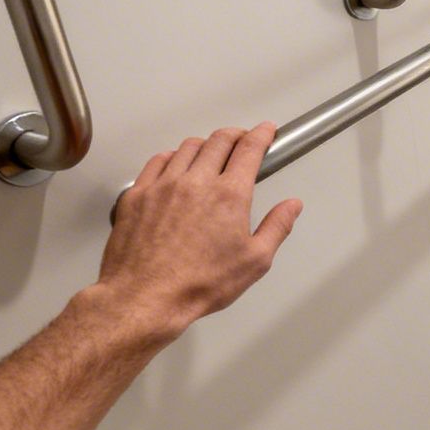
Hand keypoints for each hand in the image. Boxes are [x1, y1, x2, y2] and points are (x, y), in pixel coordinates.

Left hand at [95, 124, 302, 340]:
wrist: (144, 297)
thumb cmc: (196, 284)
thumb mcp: (254, 262)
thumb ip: (277, 227)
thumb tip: (291, 206)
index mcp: (229, 195)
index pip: (249, 149)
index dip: (261, 134)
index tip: (265, 131)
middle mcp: (196, 182)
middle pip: (219, 140)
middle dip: (236, 135)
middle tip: (242, 139)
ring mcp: (163, 185)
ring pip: (188, 147)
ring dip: (205, 145)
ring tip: (211, 154)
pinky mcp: (138, 195)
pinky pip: (157, 161)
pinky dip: (172, 157)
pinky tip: (176, 165)